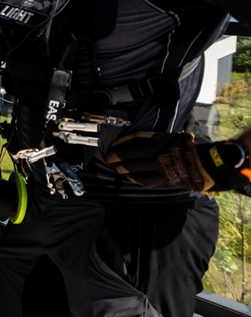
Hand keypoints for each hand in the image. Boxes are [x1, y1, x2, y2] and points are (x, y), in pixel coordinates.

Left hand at [106, 131, 250, 194]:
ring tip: (116, 169)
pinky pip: (145, 179)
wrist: (207, 164)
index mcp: (160, 139)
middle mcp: (157, 151)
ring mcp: (160, 165)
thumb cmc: (191, 148)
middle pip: (131, 154)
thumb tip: (146, 140)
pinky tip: (129, 178)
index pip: (134, 138)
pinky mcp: (164, 178)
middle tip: (108, 158)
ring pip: (135, 167)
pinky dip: (135, 179)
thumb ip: (160, 139)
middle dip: (116, 157)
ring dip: (123, 169)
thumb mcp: (175, 137)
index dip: (121, 143)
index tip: (113, 146)